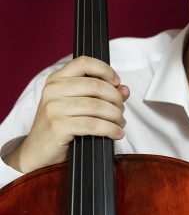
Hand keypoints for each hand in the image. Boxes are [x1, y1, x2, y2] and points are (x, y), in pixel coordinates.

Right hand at [3, 56, 129, 172]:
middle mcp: (53, 90)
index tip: (117, 82)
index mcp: (57, 79)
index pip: (84, 62)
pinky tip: (117, 133)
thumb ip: (102, 93)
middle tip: (122, 110)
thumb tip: (125, 90)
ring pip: (97, 106)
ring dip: (116, 115)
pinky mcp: (58, 126)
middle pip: (96, 85)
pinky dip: (110, 129)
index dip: (105, 70)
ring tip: (120, 123)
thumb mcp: (79, 104)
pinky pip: (93, 125)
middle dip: (116, 98)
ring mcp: (54, 107)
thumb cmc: (61, 125)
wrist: (37, 152)